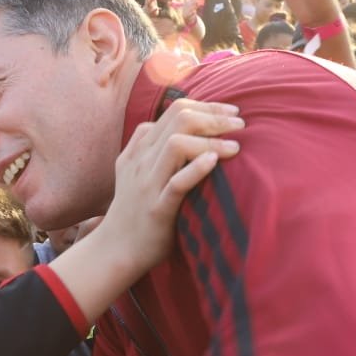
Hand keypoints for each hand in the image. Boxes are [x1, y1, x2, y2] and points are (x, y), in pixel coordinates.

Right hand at [82, 97, 243, 280]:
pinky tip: (214, 162)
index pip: (176, 111)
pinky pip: (176, 183)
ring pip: (176, 145)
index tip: (231, 113)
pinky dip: (196, 168)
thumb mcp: (133, 171)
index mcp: (140, 149)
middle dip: (214, 117)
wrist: (115, 249)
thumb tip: (172, 123)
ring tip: (235, 147)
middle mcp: (142, 161)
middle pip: (179, 120)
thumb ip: (147, 146)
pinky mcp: (157, 208)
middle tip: (240, 124)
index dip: (207, 107)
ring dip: (211, 140)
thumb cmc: (134, 209)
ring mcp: (147, 184)